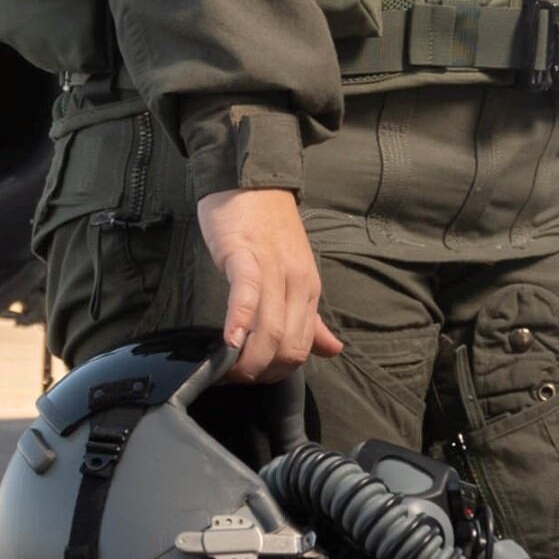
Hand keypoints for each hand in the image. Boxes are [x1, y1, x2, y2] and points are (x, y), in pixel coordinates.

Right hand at [196, 186, 342, 381]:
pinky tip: (228, 342)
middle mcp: (296, 284)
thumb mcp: (292, 274)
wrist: (249, 180)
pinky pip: (247, 296)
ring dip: (248, 359)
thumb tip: (333, 350)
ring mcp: (273, 270)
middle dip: (261, 372)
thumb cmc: (265, 228)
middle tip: (235, 378)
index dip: (277, 372)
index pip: (302, 348)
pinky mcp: (246, 255)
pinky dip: (239, 322)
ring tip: (226, 371)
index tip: (252, 377)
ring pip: (270, 329)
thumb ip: (309, 316)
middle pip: (288, 346)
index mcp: (308, 291)